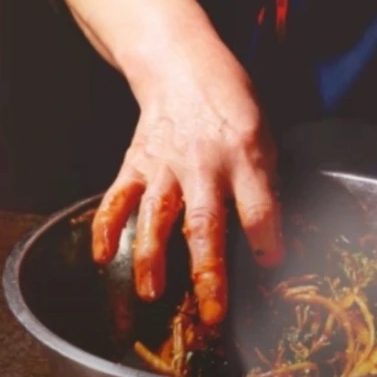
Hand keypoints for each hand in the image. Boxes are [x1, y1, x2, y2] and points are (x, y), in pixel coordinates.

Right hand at [90, 34, 282, 325]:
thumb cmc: (231, 102)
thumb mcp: (265, 132)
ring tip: (152, 293)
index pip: (259, 206)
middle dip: (208, 271)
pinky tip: (102, 257)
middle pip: (204, 222)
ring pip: (156, 216)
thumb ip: (266, 182)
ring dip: (152, 257)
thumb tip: (274, 236)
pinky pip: (117, 199)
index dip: (267, 239)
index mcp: (245, 155)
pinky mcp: (136, 164)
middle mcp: (204, 163)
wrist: (182, 65)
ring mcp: (165, 165)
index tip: (271, 266)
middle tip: (211, 311)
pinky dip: (106, 228)